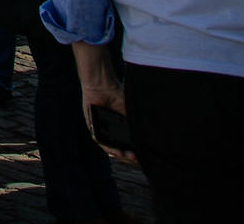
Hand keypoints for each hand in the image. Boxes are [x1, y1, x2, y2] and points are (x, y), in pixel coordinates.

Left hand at [72, 43, 136, 164]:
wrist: (102, 85)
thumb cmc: (116, 94)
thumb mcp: (130, 111)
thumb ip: (136, 123)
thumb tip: (151, 136)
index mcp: (119, 127)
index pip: (127, 144)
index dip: (135, 151)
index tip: (143, 156)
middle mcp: (110, 130)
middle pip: (119, 148)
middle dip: (128, 156)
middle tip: (135, 158)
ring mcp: (101, 129)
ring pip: (110, 147)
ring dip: (119, 154)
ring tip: (127, 156)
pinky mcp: (92, 126)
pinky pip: (99, 140)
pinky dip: (107, 146)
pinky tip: (115, 150)